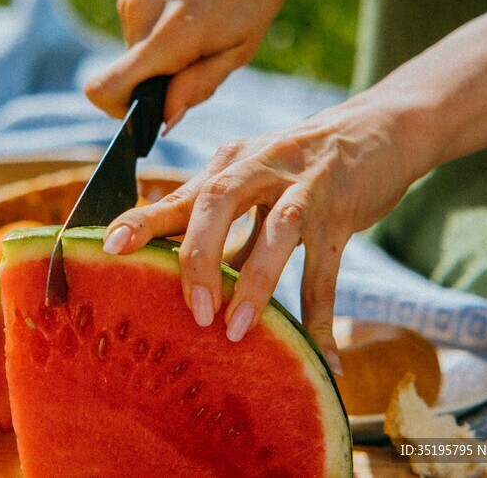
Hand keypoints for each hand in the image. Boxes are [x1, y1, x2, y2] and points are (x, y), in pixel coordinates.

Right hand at [85, 0, 301, 125]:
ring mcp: (133, 0)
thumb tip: (164, 119)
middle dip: (157, 84)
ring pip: (135, 56)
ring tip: (203, 32)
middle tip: (201, 61)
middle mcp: (141, 15)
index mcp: (171, 34)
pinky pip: (139, 35)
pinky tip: (193, 15)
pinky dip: (161, 39)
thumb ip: (199, 85)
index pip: (106, 88)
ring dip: (163, 59)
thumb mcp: (241, 47)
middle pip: (127, 79)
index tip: (150, 113)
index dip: (120, 113)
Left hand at [100, 95, 430, 371]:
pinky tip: (325, 356)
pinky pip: (328, 268)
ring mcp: (304, 185)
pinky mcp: (342, 209)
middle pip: (219, 199)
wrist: (376, 130)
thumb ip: (218, 220)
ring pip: (277, 230)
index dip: (143, 219)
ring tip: (237, 331)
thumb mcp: (252, 178)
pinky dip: (322, 315)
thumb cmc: (297, 165)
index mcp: (230, 162)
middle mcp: (261, 165)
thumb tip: (179, 272)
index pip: (181, 194)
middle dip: (199, 254)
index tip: (110, 246)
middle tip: (192, 309)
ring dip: (255, 282)